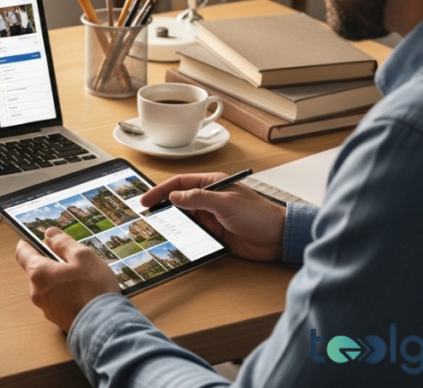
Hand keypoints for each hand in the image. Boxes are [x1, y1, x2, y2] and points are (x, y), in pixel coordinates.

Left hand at [14, 228, 119, 332]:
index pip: (22, 252)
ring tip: (82, 278)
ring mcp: (46, 308)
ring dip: (59, 279)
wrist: (105, 328)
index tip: (41, 238)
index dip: (29, 242)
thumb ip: (63, 243)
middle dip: (50, 261)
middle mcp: (36, 292)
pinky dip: (65, 294)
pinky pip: (56, 300)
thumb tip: (49, 234)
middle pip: (36, 269)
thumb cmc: (94, 290)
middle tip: (72, 258)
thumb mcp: (83, 256)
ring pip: (47, 286)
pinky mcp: (57, 319)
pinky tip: (84, 293)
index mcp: (38, 272)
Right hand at [140, 172, 285, 261]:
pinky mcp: (215, 234)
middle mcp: (210, 199)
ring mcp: (212, 217)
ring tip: (154, 228)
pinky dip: (183, 236)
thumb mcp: (226, 203)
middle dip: (162, 206)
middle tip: (145, 215)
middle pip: (179, 200)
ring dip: (172, 222)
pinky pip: (193, 233)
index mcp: (213, 184)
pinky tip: (174, 239)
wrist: (278, 238)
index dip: (161, 190)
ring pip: (184, 218)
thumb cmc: (259, 214)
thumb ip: (198, 198)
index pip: (180, 183)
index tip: (146, 199)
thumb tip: (174, 196)